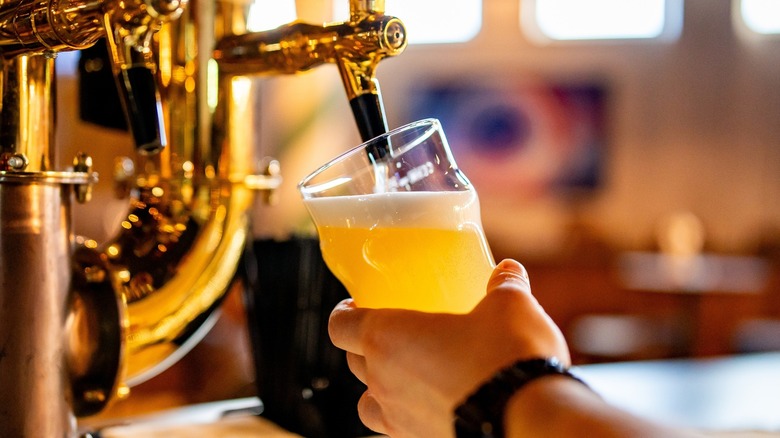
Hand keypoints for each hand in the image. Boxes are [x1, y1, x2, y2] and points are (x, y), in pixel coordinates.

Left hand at [328, 259, 569, 436]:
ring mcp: (398, 417)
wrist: (527, 420)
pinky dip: (406, 414)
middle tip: (393, 334)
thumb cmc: (506, 357)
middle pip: (353, 361)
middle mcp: (383, 379)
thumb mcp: (510, 306)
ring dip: (379, 386)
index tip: (356, 305)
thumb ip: (503, 286)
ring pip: (369, 402)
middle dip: (366, 346)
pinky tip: (435, 403)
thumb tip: (508, 271)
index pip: (341, 325)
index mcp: (388, 337)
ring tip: (407, 376)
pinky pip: (398, 427)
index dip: (344, 313)